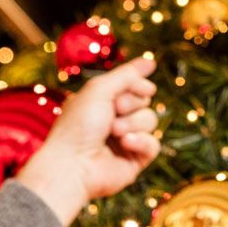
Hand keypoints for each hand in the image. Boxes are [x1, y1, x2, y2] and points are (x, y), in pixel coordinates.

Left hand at [14, 54, 161, 224]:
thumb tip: (150, 62)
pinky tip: (125, 144)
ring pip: (150, 120)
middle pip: (143, 100)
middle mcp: (113, 119)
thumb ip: (126, 75)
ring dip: (133, 122)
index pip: (131, 85)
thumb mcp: (99, 90)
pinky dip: (141, 141)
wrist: (73, 164)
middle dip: (131, 102)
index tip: (146, 77)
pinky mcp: (134, 159)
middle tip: (115, 109)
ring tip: (114, 131)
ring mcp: (125, 139)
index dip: (138, 82)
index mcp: (101, 102)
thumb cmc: (79, 126)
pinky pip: (153, 144)